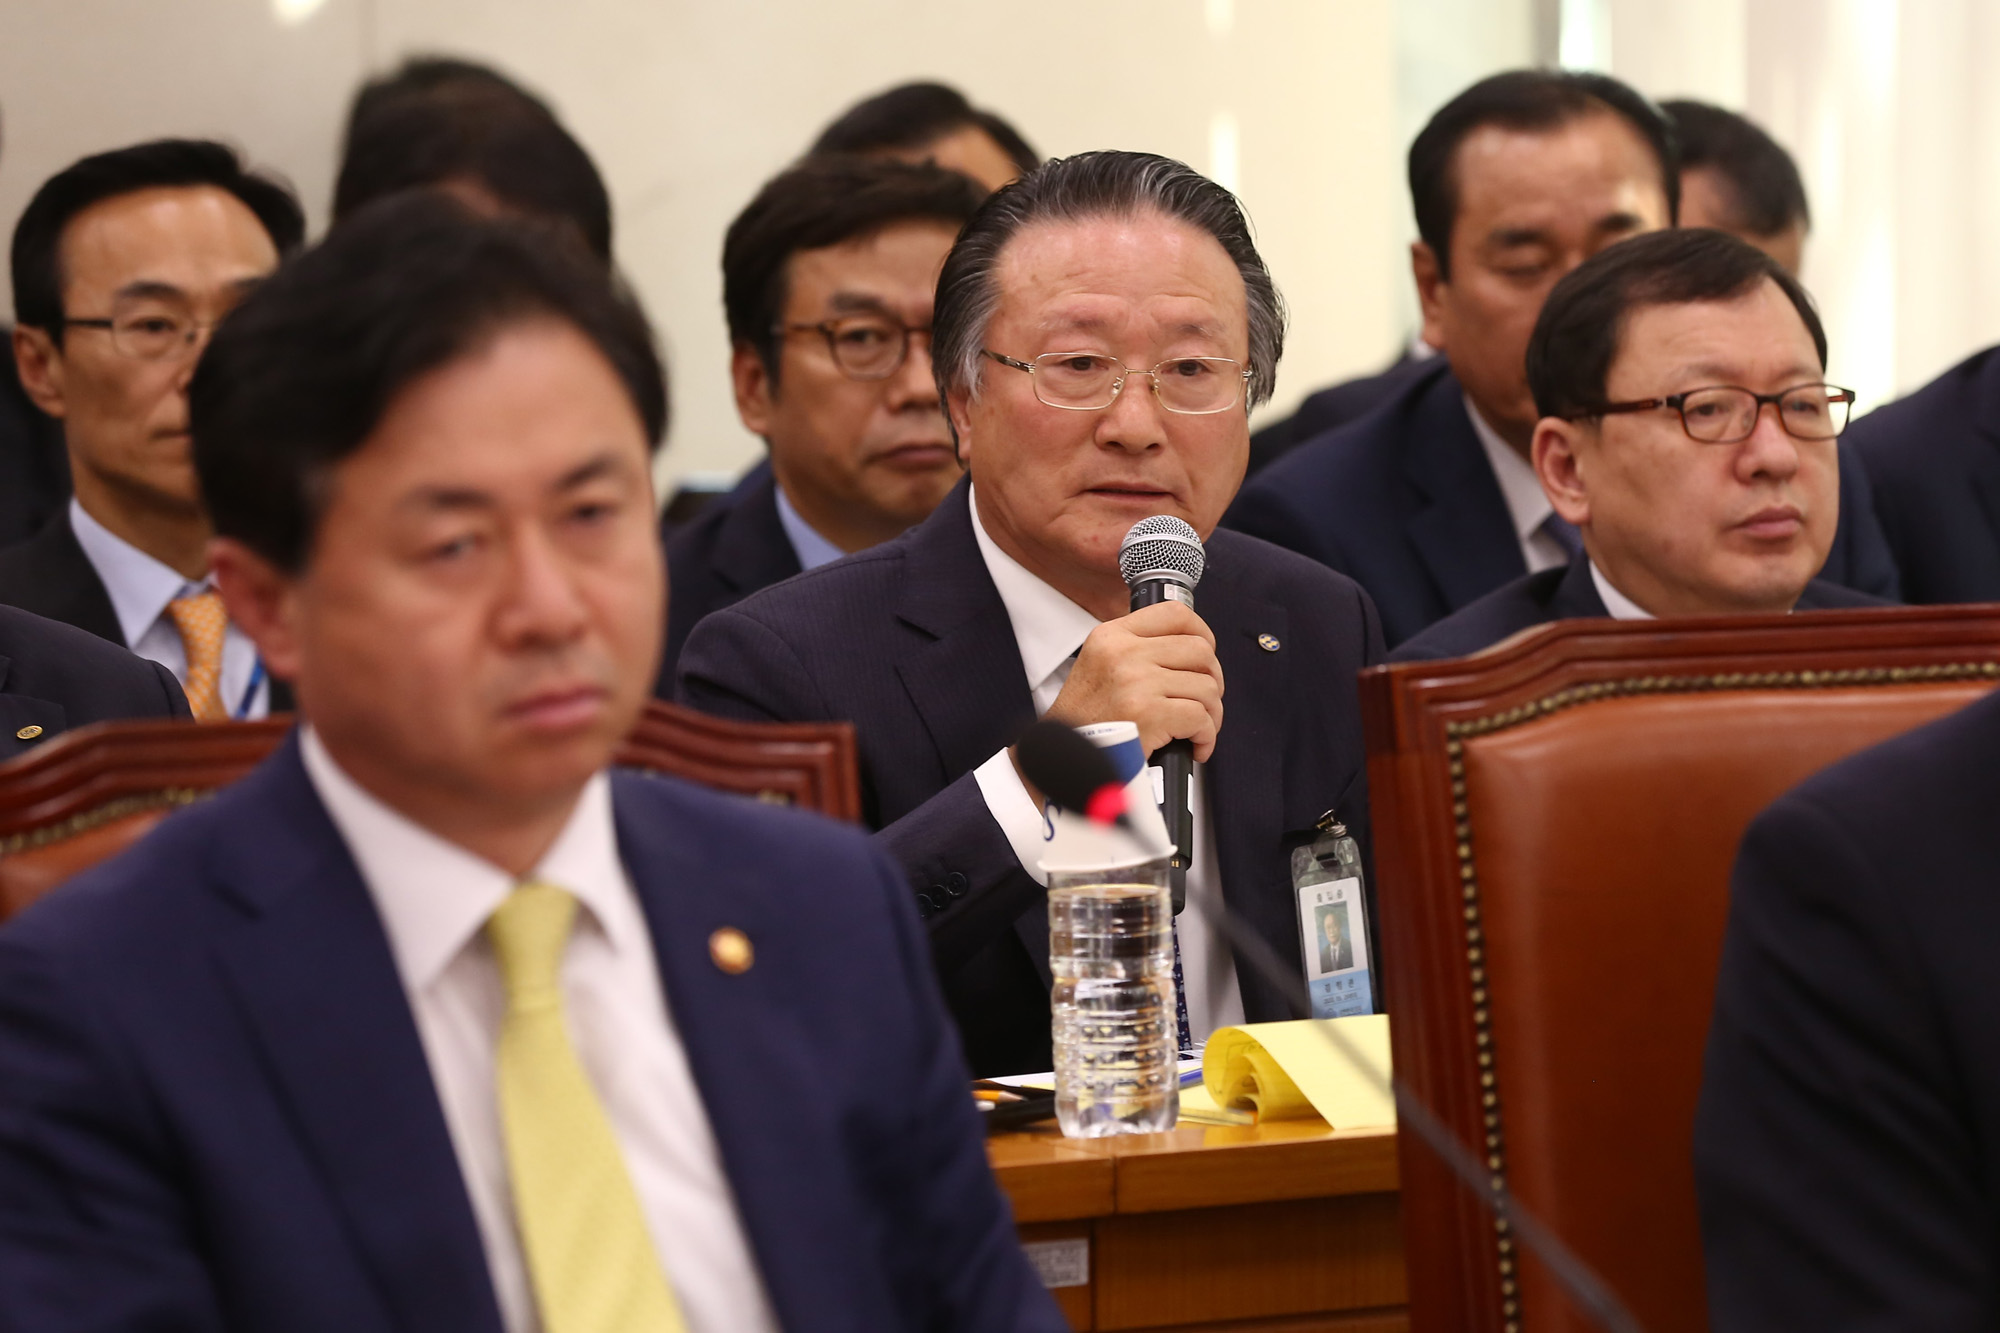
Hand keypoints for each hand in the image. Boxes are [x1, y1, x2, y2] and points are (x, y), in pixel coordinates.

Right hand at [1042, 601, 1224, 761]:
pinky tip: (1195, 746)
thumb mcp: (1099, 666)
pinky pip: (1201, 718)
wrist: (1063, 758)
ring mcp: (1136, 681)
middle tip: (1204, 701)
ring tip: (1198, 729)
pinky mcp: (1148, 713)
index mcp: (1111, 636)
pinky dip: (1206, 736)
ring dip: (1211, 713)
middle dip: (1213, 679)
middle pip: (1199, 650)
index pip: (1174, 614)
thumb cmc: (1084, 721)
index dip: (1202, 633)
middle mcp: (1123, 652)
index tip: (1206, 655)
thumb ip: (1137, 651)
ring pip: (1206, 686)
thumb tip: (1192, 651)